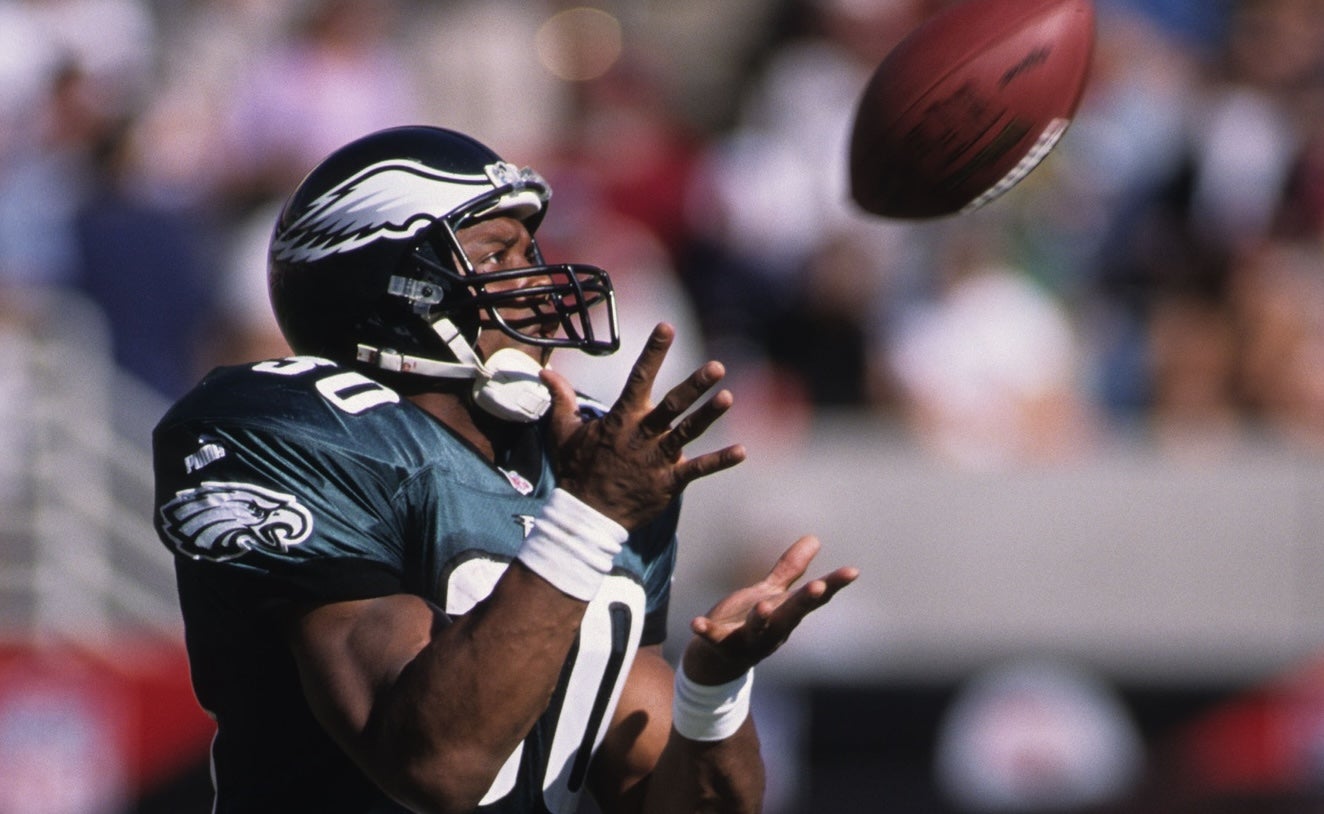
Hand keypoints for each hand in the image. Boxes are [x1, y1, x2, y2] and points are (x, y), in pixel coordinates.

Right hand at [541, 323, 746, 528]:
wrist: (586, 516)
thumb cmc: (577, 471)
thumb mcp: (563, 432)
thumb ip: (561, 399)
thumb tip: (545, 373)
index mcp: (620, 419)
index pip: (639, 378)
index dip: (653, 352)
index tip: (667, 327)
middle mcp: (641, 435)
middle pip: (671, 406)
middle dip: (694, 385)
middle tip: (717, 366)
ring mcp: (656, 460)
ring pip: (687, 433)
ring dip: (708, 416)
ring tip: (728, 397)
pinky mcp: (668, 483)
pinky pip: (697, 470)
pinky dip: (720, 461)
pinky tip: (742, 451)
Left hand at [682, 536, 858, 684]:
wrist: (717, 659)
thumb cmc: (749, 622)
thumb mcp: (770, 593)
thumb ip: (790, 569)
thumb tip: (814, 538)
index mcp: (786, 614)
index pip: (813, 599)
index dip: (833, 585)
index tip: (853, 571)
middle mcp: (773, 629)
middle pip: (792, 615)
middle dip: (804, 602)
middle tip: (817, 588)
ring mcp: (748, 640)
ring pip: (758, 630)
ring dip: (761, 619)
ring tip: (762, 606)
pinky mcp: (722, 645)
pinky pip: (715, 639)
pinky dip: (707, 632)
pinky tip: (696, 623)